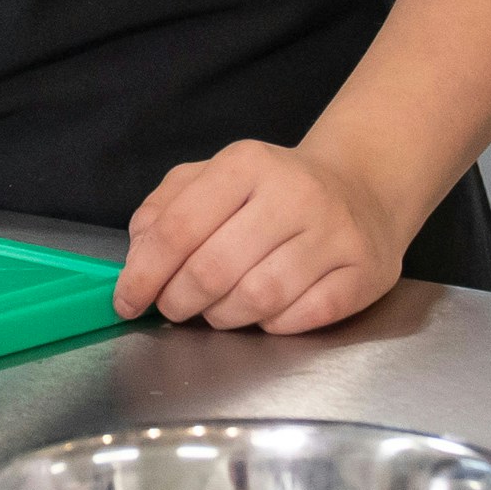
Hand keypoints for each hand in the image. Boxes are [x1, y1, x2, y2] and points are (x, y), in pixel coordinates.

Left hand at [114, 139, 408, 334]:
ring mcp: (334, 235)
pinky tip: (263, 314)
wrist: (362, 187)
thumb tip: (138, 254)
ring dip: (223, 317)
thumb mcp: (213, 178)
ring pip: (258, 299)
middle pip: (214, 269)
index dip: (144, 273)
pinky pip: (302, 318)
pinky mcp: (363, 273)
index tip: (127, 301)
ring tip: (216, 310)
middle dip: (180, 300)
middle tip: (173, 307)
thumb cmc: (273, 189)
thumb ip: (166, 207)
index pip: (179, 228)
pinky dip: (272, 326)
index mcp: (247, 164)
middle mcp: (294, 194)